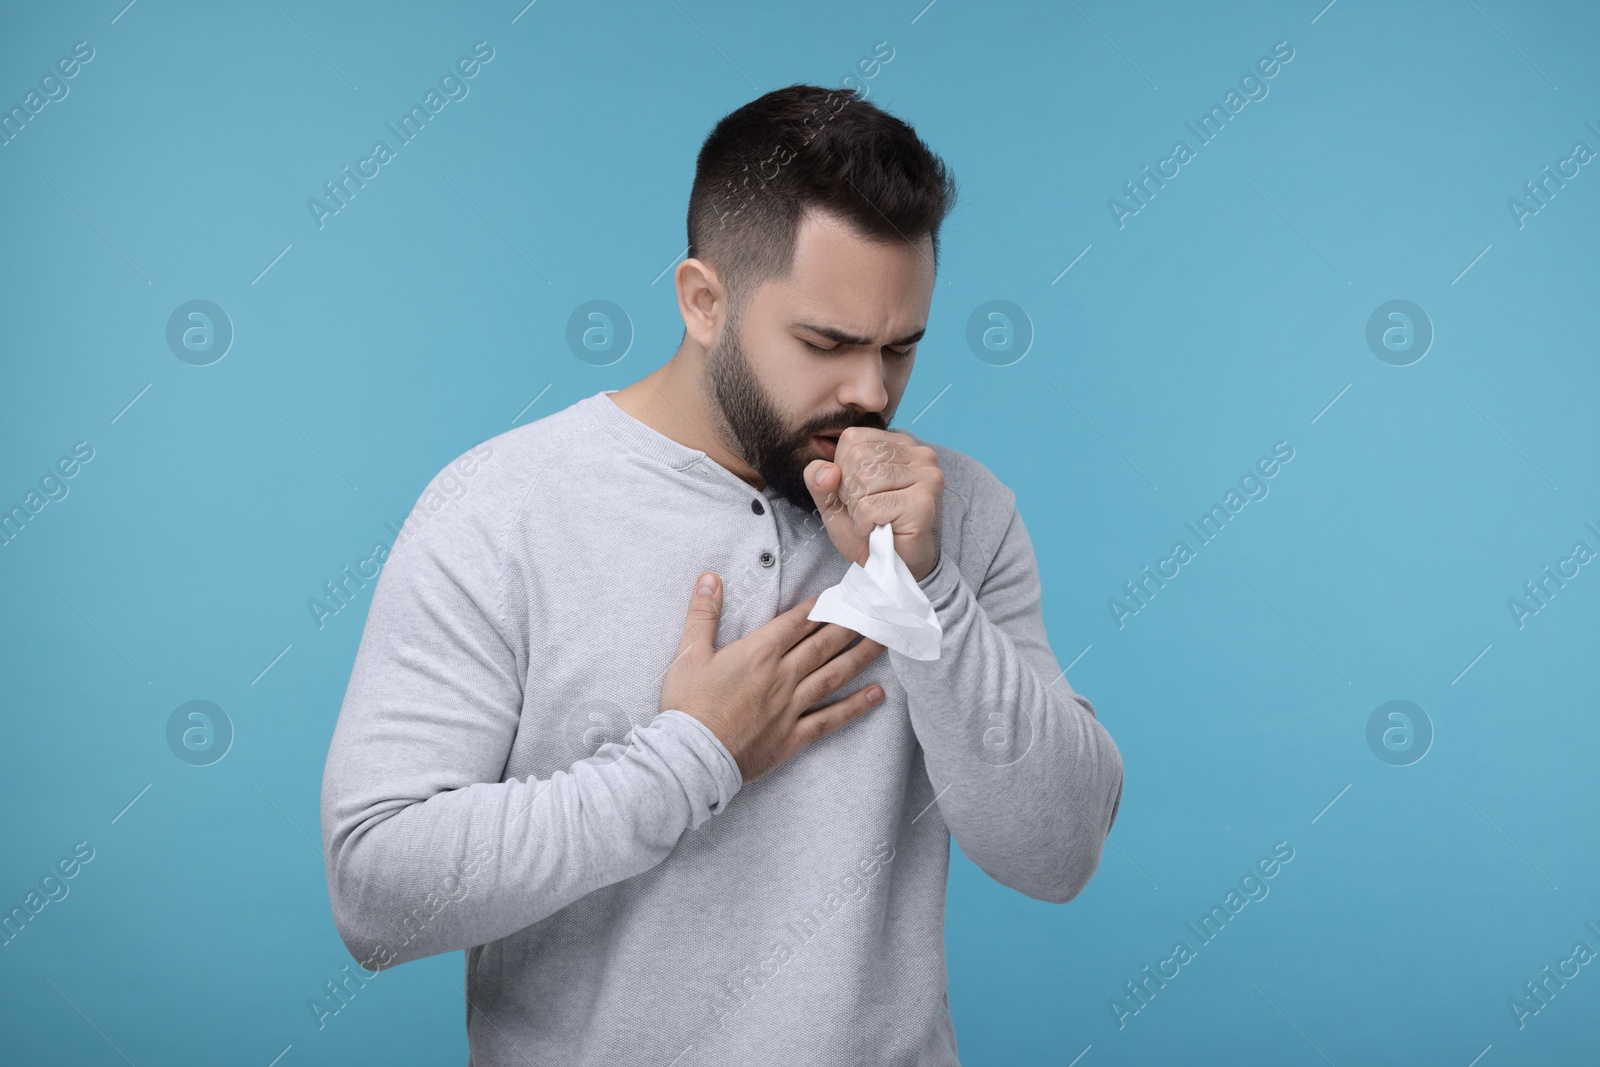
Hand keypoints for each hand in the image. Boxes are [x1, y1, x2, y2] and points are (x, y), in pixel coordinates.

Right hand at [660, 571, 887, 783]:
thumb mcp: (688, 653)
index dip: (820, 606)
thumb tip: (709, 578)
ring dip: (861, 656)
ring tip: (884, 641)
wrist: (691, 757)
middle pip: (823, 644)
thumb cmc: (687, 705)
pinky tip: (877, 695)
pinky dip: (855, 706)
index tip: (840, 594)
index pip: (797, 622)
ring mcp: (790, 707)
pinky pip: (830, 719)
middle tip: (873, 609)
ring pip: (834, 675)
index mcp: (758, 653)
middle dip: (850, 623)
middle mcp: (781, 676)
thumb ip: (703, 613)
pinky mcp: (792, 736)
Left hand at [803, 428, 943, 581]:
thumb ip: (820, 481)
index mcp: (899, 445)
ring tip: (875, 522)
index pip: (852, 439)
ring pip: (864, 480)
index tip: (861, 495)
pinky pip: (870, 506)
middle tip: (869, 513)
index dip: (843, 472)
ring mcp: (926, 476)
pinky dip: (866, 525)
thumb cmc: (869, 532)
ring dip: (858, 510)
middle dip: (850, 492)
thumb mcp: (834, 502)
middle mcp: (919, 453)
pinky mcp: (923, 502)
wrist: (893, 570)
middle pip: (857, 457)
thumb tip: (826, 470)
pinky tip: (881, 532)